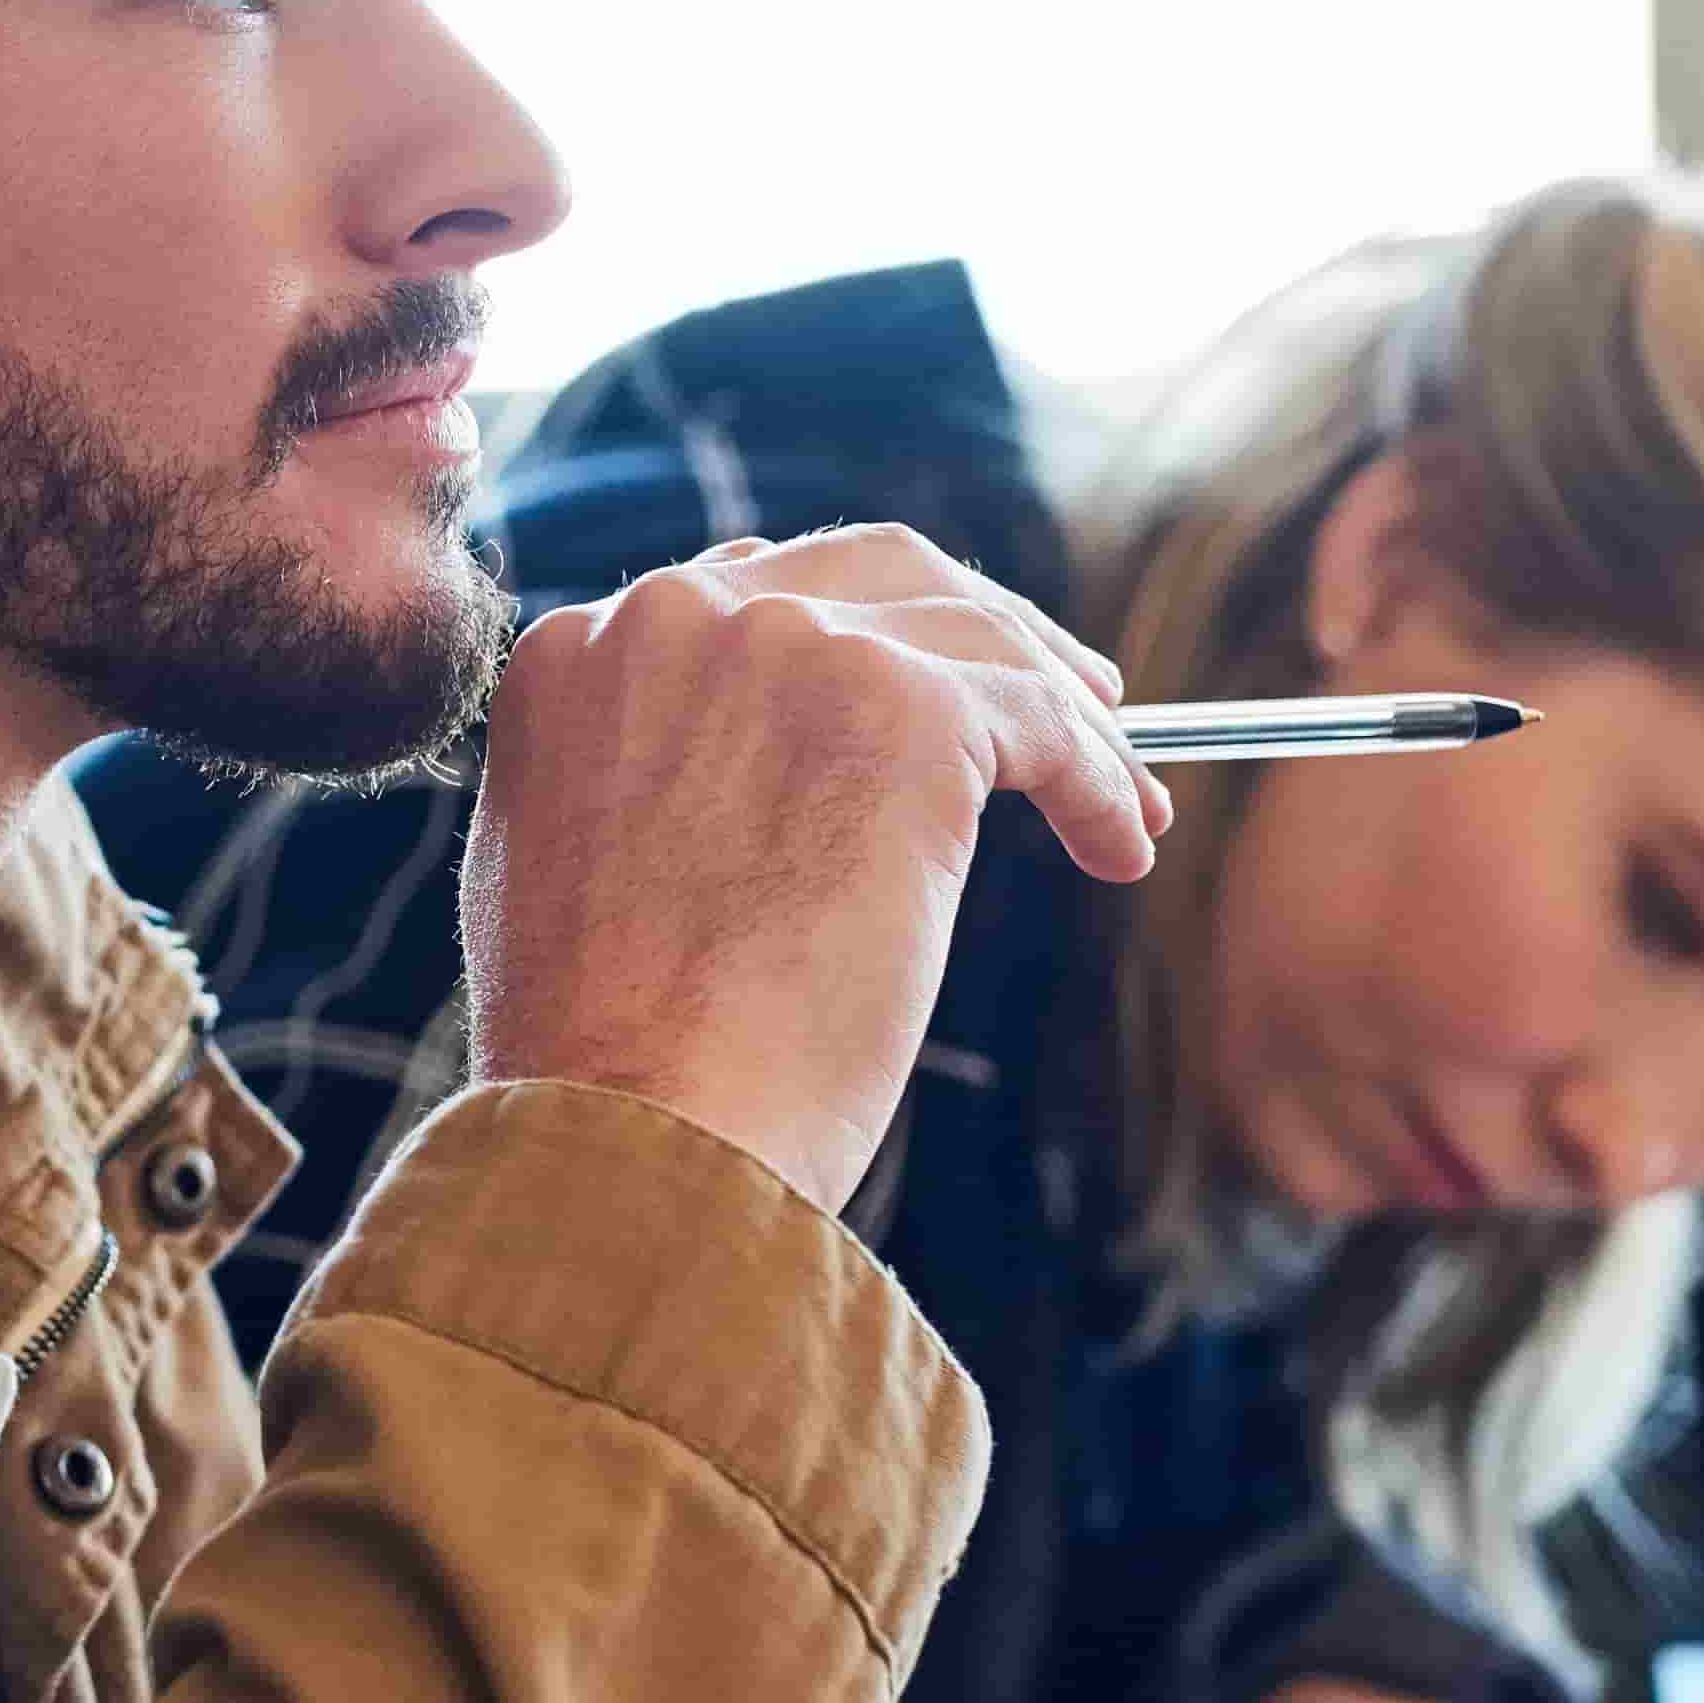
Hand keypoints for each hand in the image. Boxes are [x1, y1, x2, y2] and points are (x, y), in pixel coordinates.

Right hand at [462, 525, 1162, 1212]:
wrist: (637, 1127)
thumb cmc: (610, 1059)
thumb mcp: (579, 867)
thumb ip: (654, 774)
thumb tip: (765, 772)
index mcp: (579, 652)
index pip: (757, 598)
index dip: (863, 644)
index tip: (928, 693)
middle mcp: (672, 617)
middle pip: (879, 575)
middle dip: (980, 631)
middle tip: (1062, 699)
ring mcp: (790, 647)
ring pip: (977, 638)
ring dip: (1064, 715)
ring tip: (1124, 799)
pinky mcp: (905, 708)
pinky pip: (1039, 721)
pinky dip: (1097, 779)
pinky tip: (1120, 846)